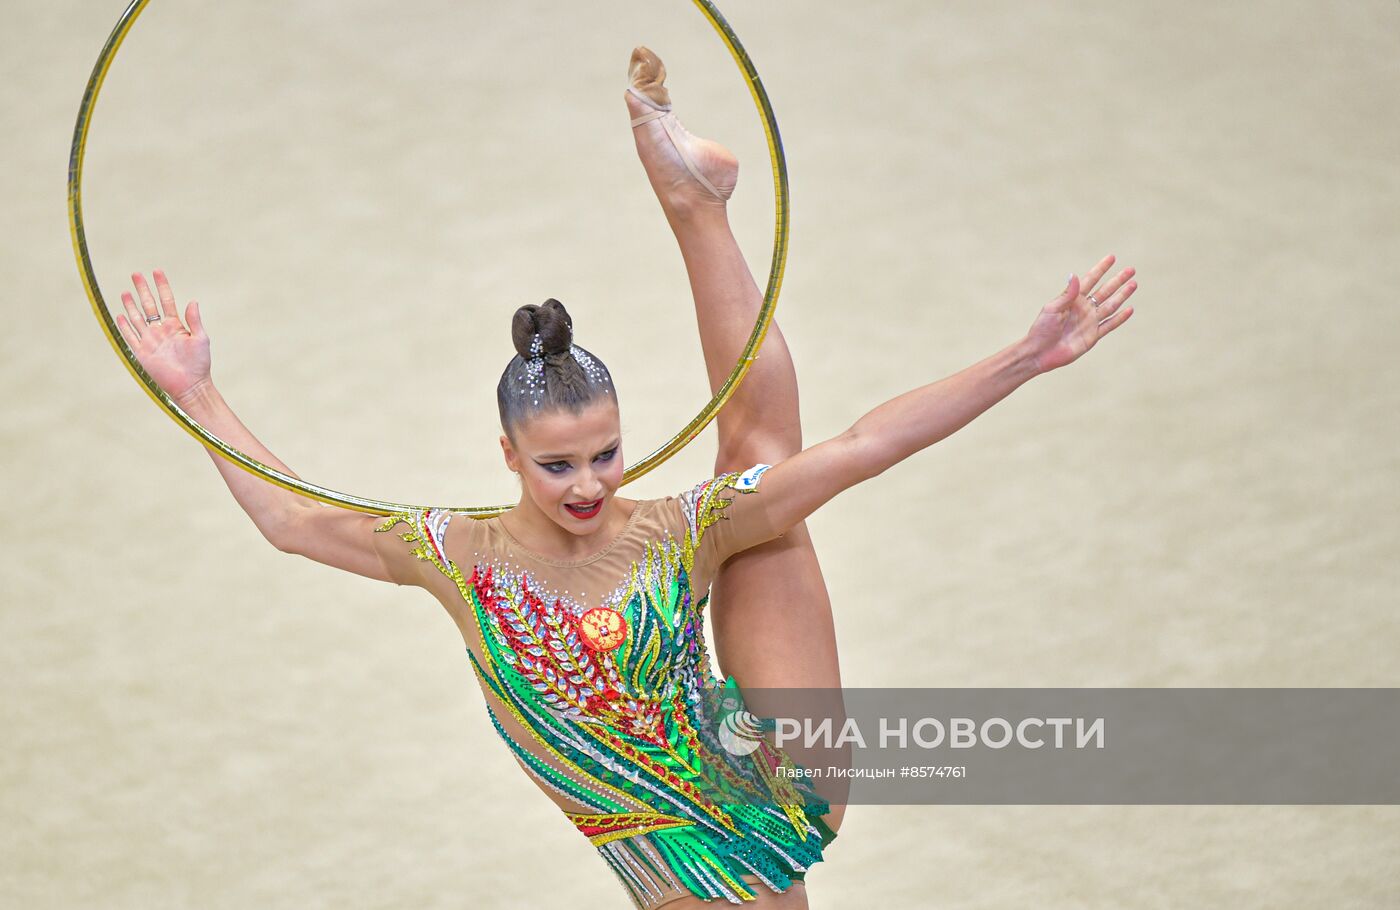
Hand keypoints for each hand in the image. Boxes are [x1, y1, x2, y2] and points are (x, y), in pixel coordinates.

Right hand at [115, 269, 211, 401]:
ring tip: (125, 291)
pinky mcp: (142, 352)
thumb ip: (195, 320)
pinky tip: (120, 315)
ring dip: (131, 305)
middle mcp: (161, 330)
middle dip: (143, 289)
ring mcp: (150, 340)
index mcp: (176, 325)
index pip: (166, 300)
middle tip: (136, 274)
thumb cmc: (199, 363)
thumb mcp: (201, 339)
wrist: (190, 385)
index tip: (157, 271)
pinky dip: (125, 326)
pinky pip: (130, 337)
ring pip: (137, 318)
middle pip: (149, 305)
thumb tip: (193, 301)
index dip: (161, 286)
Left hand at [1024, 253, 1136, 373]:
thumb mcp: (1052, 308)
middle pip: (1105, 291)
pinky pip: (1109, 325)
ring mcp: (1090, 322)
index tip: (1112, 257)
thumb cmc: (1042, 329)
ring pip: (1111, 305)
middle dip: (1118, 280)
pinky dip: (1120, 318)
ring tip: (1134, 284)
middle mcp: (1084, 308)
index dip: (1101, 268)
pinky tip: (1129, 309)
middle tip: (1131, 269)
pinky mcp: (1093, 336)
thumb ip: (1067, 294)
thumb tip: (1074, 275)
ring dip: (1122, 295)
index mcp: (1073, 299)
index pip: (1091, 280)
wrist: (1040, 352)